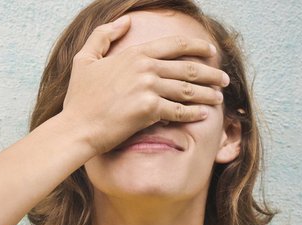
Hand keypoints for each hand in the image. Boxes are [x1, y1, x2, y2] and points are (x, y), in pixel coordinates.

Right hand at [61, 15, 229, 153]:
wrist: (76, 127)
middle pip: (188, 68)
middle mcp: (145, 68)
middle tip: (224, 78)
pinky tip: (204, 114)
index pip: (175, 44)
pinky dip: (194, 113)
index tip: (211, 52)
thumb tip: (125, 21)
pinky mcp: (150, 110)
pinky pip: (179, 111)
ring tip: (218, 97)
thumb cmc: (80, 97)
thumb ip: (103, 35)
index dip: (197, 47)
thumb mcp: (85, 59)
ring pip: (187, 89)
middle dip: (211, 73)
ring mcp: (148, 88)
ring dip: (207, 94)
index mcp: (135, 53)